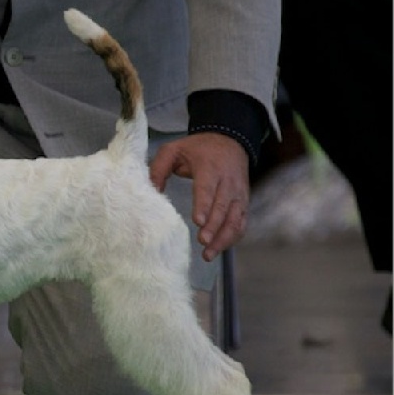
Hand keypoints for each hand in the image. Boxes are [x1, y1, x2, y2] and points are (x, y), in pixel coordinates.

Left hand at [149, 133, 248, 261]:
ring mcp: (239, 193)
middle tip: (203, 242)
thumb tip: (150, 192)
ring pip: (235, 218)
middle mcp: (228, 181)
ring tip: (209, 254)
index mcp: (210, 167)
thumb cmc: (197, 149)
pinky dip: (233, 237)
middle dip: (214, 226)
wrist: (230, 140)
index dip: (204, 205)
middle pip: (222, 207)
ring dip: (224, 237)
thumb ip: (158, 168)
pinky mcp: (243, 202)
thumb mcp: (174, 150)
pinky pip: (241, 222)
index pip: (208, 188)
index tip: (198, 222)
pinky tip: (220, 249)